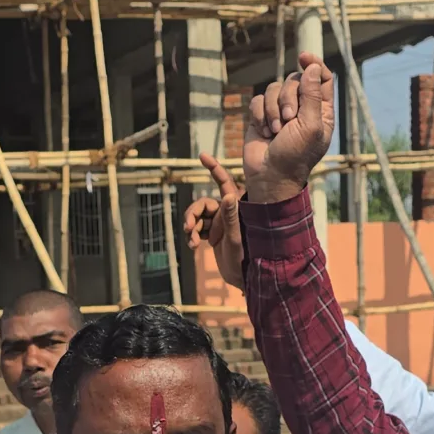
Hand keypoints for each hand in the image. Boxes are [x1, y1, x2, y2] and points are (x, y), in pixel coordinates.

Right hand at [184, 152, 245, 281]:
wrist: (243, 278)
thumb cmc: (245, 259)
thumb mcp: (236, 239)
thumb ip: (231, 217)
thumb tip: (227, 195)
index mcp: (236, 208)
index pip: (223, 183)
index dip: (214, 168)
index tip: (202, 155)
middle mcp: (227, 212)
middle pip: (203, 204)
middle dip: (192, 214)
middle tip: (188, 228)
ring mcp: (219, 223)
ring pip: (198, 217)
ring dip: (190, 227)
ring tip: (191, 241)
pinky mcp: (213, 234)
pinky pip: (197, 228)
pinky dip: (191, 235)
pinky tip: (192, 246)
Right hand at [244, 53, 335, 205]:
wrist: (269, 176)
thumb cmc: (295, 156)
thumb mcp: (310, 126)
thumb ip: (312, 95)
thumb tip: (312, 67)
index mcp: (320, 110)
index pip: (322, 77)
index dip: (314, 64)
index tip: (303, 57)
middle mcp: (301, 107)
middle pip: (295, 80)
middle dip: (288, 98)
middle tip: (288, 120)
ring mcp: (280, 111)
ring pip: (273, 88)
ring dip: (272, 110)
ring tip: (274, 131)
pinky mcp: (261, 116)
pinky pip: (257, 100)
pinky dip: (259, 115)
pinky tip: (263, 132)